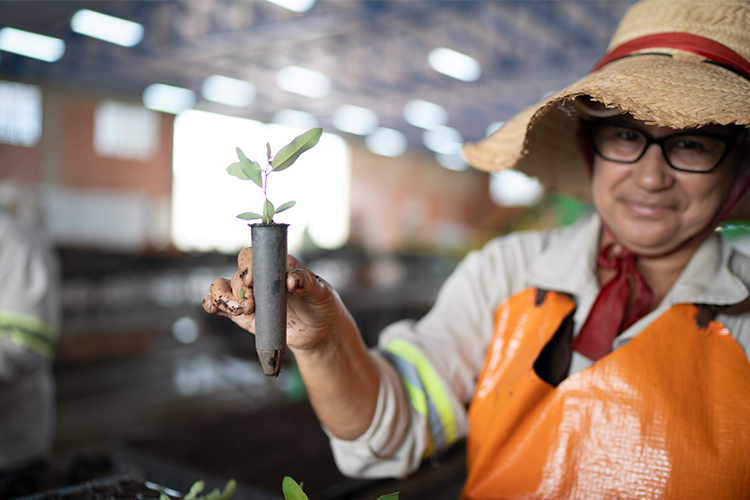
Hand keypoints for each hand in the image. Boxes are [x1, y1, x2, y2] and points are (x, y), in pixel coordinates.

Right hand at [203, 247, 346, 350]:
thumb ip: (307, 281)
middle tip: (251, 306)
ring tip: (239, 311)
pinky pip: (218, 304)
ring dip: (222, 298)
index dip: (246, 266)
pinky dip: (211, 304)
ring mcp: (247, 295)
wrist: (318, 329)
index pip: (251, 256)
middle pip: (236, 275)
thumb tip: (291, 279)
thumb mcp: (320, 290)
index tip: (251, 281)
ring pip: (221, 288)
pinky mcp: (242, 313)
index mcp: (274, 264)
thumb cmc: (321, 302)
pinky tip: (214, 308)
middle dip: (239, 290)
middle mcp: (258, 277)